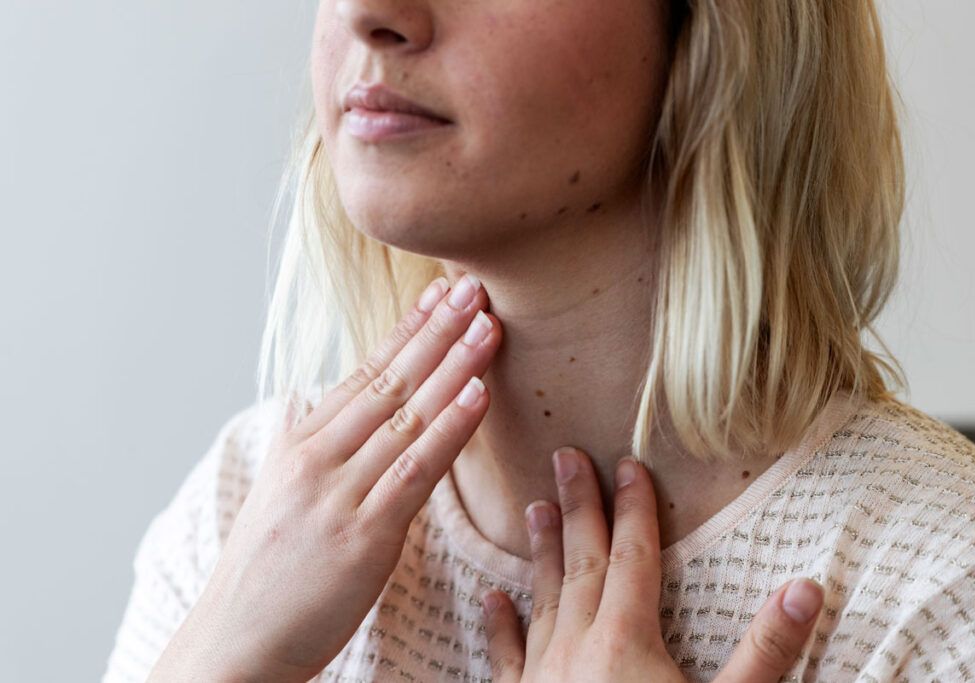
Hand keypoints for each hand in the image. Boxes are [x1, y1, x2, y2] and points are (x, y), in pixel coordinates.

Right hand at [149, 273, 502, 681]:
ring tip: (488, 326)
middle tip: (473, 287)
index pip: (364, 373)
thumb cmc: (265, 572)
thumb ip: (308, 446)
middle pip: (389, 381)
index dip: (408, 330)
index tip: (440, 292)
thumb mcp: (280, 494)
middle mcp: (317, 458)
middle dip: (436, 330)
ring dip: (453, 366)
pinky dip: (449, 429)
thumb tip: (314, 405)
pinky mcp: (363, 535)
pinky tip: (477, 395)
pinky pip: (414, 470)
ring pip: (406, 416)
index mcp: (301, 444)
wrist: (235, 642)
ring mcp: (338, 493)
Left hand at [481, 448, 824, 681]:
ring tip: (534, 508)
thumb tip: (806, 587)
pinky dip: (501, 626)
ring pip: (543, 598)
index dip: (635, 507)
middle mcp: (577, 647)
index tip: (630, 463)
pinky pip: (509, 657)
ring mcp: (543, 677)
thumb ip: (765, 651)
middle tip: (564, 456)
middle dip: (579, 506)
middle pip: (581, 562)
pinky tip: (491, 601)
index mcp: (626, 641)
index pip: (632, 556)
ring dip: (542, 551)